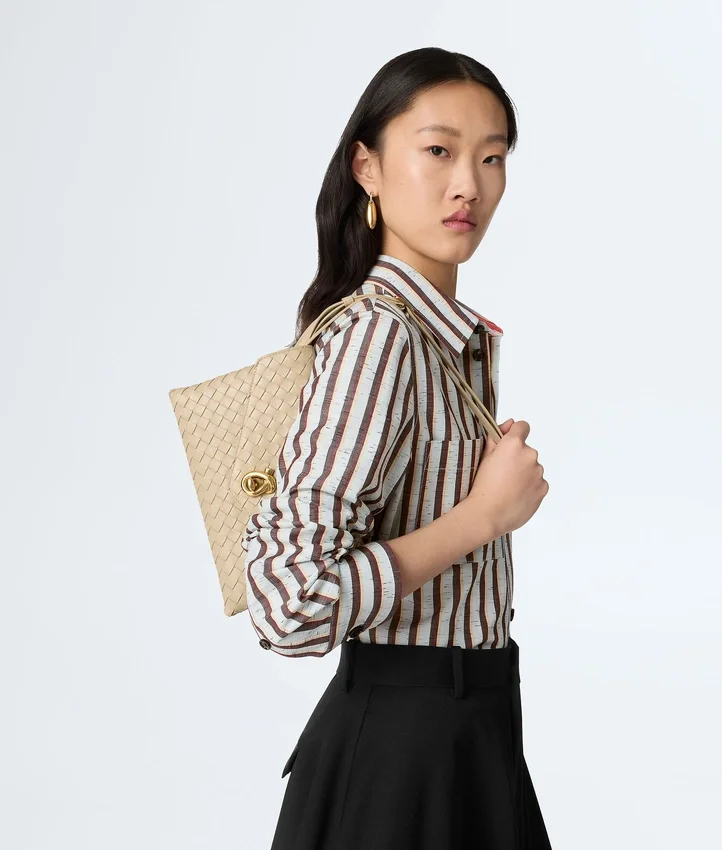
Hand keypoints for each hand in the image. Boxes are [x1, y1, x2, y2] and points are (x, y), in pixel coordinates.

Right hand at [467, 418, 549, 539]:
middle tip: (502, 474)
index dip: (515, 433)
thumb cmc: (482, 486)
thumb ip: (497, 437)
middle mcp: (530, 455)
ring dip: (524, 473)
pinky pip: (538, 482)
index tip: (508, 444)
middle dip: (517, 458)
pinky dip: (530, 487)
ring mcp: (538, 472)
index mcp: (514, 444)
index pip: (522, 427)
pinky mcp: (543, 488)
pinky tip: (516, 495)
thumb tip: (510, 423)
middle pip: (526, 451)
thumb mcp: (484, 457)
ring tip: (508, 488)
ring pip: (532, 468)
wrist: (488, 514)